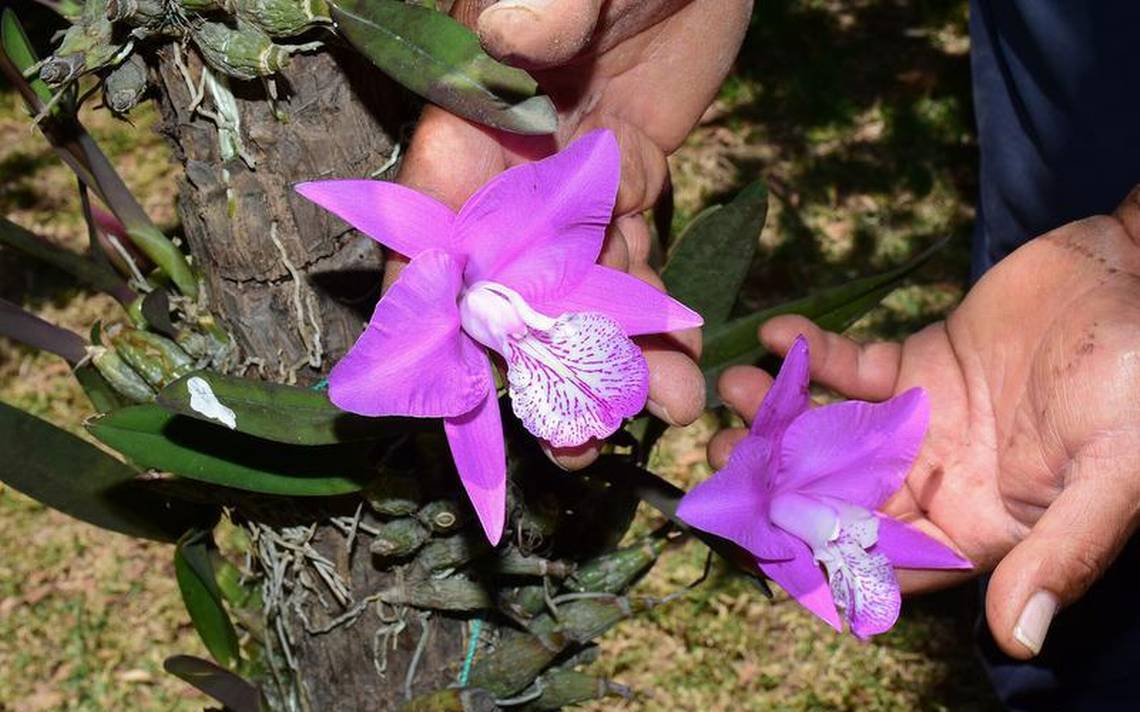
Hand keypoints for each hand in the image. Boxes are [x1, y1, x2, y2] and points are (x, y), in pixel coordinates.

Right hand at [394, 0, 754, 466]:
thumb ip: (541, 2)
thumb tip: (511, 39)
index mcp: (473, 117)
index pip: (432, 227)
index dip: (434, 311)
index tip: (456, 392)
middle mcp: (511, 164)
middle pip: (506, 286)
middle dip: (535, 369)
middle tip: (574, 445)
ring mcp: (571, 179)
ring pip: (579, 287)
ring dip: (612, 356)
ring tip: (657, 415)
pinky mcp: (630, 178)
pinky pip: (638, 260)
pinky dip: (660, 313)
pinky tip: (687, 362)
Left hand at [711, 187, 1139, 658]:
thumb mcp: (1116, 471)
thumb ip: (1065, 551)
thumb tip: (1020, 639)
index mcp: (979, 527)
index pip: (887, 563)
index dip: (825, 558)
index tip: (761, 539)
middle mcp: (940, 482)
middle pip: (839, 498)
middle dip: (778, 482)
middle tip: (721, 457)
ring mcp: (922, 422)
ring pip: (833, 433)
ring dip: (781, 415)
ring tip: (734, 390)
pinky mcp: (916, 365)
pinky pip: (852, 367)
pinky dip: (813, 354)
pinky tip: (778, 334)